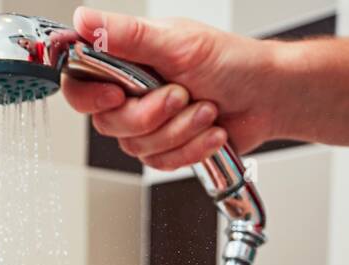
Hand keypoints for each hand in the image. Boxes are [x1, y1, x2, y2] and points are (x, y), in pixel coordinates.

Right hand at [65, 5, 289, 168]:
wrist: (269, 97)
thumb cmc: (232, 63)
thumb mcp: (177, 43)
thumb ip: (126, 35)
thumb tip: (82, 19)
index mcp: (126, 60)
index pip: (79, 82)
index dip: (91, 97)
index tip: (118, 96)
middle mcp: (131, 92)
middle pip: (108, 123)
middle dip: (151, 115)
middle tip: (181, 95)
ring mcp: (147, 123)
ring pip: (137, 146)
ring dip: (179, 130)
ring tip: (205, 108)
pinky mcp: (165, 148)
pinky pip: (160, 163)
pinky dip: (191, 148)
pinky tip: (210, 130)